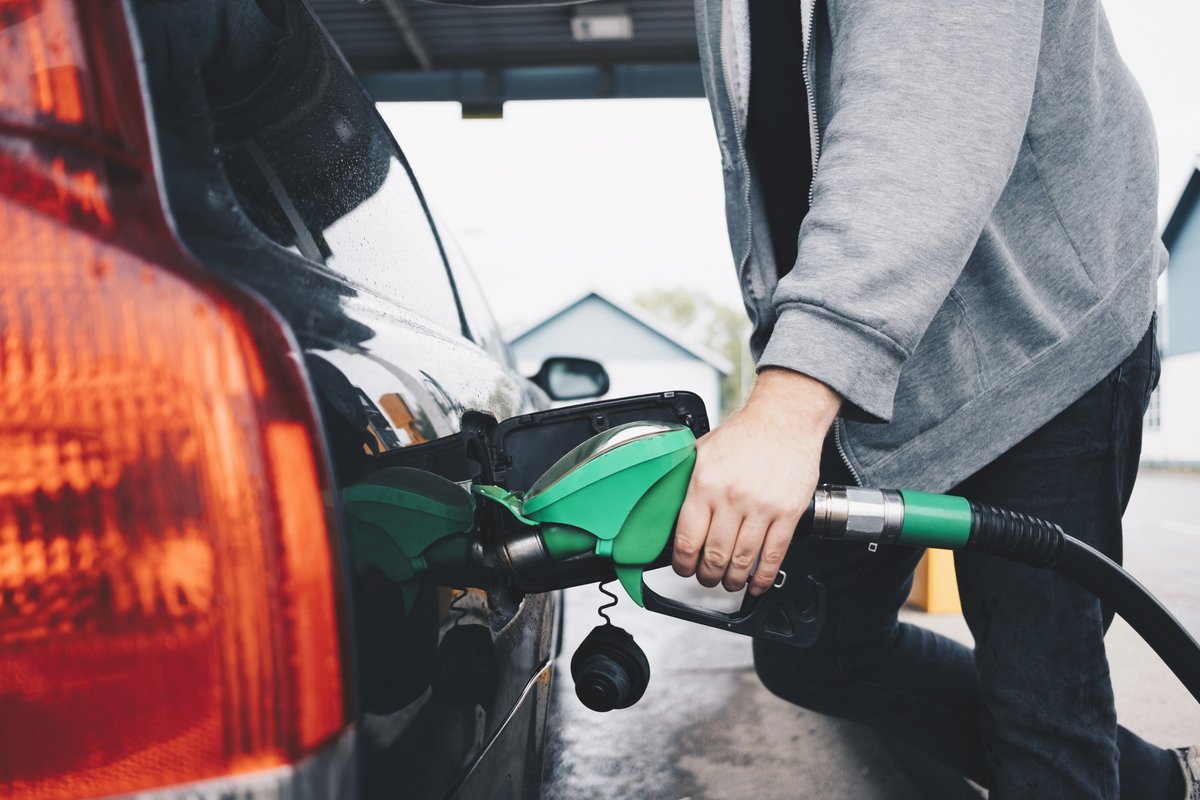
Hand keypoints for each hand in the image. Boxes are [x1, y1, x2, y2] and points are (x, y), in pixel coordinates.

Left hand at [671, 369, 840, 595]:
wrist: (784, 419)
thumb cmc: (744, 434)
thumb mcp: (702, 451)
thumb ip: (685, 480)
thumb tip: (666, 506)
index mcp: (705, 484)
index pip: (687, 539)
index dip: (682, 563)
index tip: (683, 567)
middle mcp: (731, 498)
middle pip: (714, 556)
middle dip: (706, 575)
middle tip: (705, 577)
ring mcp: (762, 508)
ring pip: (742, 561)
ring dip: (732, 580)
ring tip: (728, 581)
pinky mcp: (788, 513)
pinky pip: (773, 555)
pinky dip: (763, 577)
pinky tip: (756, 583)